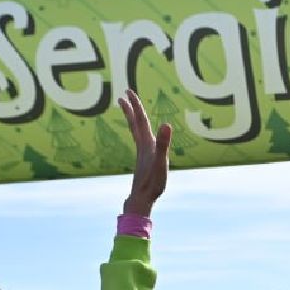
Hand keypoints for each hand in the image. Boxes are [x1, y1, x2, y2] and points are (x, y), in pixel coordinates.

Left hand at [118, 88, 171, 215]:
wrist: (142, 198)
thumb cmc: (152, 182)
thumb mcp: (161, 161)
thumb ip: (163, 143)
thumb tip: (166, 124)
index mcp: (146, 144)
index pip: (141, 120)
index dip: (136, 105)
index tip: (128, 91)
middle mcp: (143, 146)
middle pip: (135, 123)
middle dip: (130, 109)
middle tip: (123, 96)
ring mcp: (143, 153)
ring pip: (136, 132)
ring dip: (132, 119)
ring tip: (129, 111)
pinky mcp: (144, 160)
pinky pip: (141, 141)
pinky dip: (139, 133)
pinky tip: (142, 136)